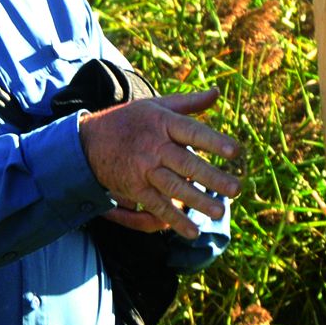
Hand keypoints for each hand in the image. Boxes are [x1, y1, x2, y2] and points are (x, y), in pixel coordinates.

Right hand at [78, 90, 241, 238]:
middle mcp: (154, 146)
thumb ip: (188, 102)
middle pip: (186, 163)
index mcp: (162, 122)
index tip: (236, 151)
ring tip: (219, 212)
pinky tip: (192, 231)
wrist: (89, 141)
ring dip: (197, 201)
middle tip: (236, 189)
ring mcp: (143, 169)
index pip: (192, 132)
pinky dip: (174, 219)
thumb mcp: (155, 105)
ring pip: (174, 187)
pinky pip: (157, 205)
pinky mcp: (135, 188)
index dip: (214, 142)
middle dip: (212, 178)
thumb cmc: (130, 120)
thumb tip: (216, 93)